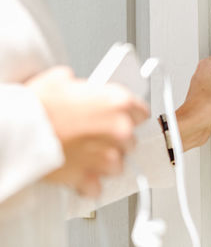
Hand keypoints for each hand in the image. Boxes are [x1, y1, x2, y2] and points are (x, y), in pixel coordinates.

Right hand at [26, 67, 148, 196]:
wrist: (13, 132)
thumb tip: (85, 91)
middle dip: (114, 139)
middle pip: (131, 140)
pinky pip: (99, 185)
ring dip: (104, 161)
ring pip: (118, 164)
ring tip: (84, 153)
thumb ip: (86, 88)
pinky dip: (89, 181)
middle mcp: (119, 130)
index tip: (125, 118)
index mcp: (118, 103)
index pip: (142, 112)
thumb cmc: (35, 106)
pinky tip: (77, 169)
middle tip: (95, 135)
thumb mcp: (62, 80)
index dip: (130, 115)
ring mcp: (107, 156)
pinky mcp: (91, 178)